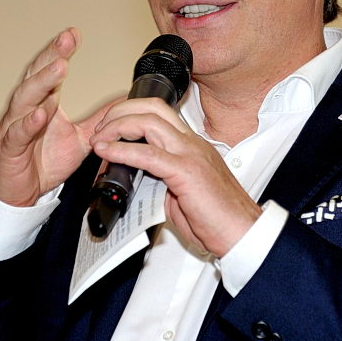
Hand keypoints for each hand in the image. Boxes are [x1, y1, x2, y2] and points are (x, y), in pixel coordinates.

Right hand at [0, 28, 116, 205]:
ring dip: (42, 83)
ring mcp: (15, 127)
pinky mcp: (10, 149)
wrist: (23, 192)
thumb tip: (122, 103)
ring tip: (59, 68)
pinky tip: (39, 114)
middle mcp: (27, 109)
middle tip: (66, 41)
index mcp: (44, 103)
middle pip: (36, 77)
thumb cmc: (43, 161)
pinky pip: (17, 133)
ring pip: (25, 99)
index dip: (60, 51)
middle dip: (51, 56)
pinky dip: (28, 123)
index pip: (50, 71)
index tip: (73, 34)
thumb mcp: (80, 138)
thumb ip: (100, 120)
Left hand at [90, 97, 261, 255]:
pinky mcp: (186, 172)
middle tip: (100, 128)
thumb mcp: (183, 191)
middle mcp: (191, 143)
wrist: (242, 233)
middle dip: (120, 111)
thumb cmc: (217, 218)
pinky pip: (148, 155)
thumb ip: (162, 179)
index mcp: (192, 145)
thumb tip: (138, 179)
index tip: (110, 127)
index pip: (159, 113)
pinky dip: (122, 151)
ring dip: (117, 126)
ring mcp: (190, 155)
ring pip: (149, 122)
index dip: (131, 113)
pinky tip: (106, 153)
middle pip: (152, 107)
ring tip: (99, 138)